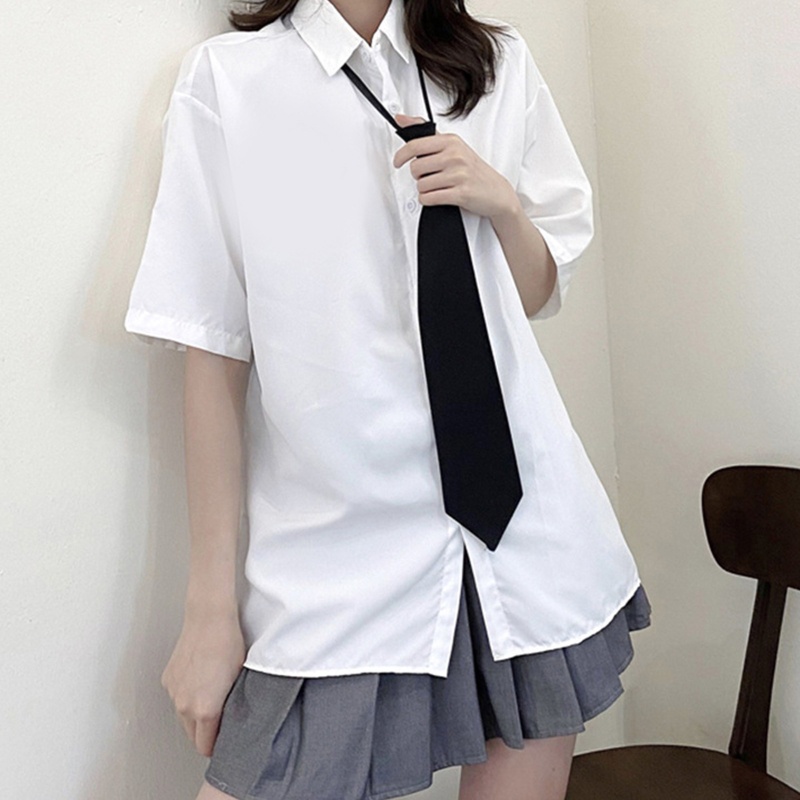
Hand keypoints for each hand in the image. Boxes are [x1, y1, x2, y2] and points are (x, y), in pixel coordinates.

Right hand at [160, 607, 245, 756]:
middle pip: (192, 735)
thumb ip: (233, 706)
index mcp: (204, 709)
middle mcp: (185, 705)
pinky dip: (187, 694)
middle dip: (205, 732)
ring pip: (183, 716)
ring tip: (211, 693)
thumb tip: (233, 719)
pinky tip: (200, 679)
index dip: (216, 746)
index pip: (205, 746)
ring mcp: (174, 692)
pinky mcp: (168, 679)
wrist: (209, 618)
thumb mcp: (240, 678)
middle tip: (221, 717)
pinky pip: (178, 697)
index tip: (223, 742)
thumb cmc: (228, 643)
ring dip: (195, 712)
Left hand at [391, 113, 520, 221]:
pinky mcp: (460, 193)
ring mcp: (458, 174)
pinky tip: (439, 196)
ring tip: (438, 187)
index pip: (415, 145)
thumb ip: (425, 132)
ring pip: (421, 185)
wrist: (497, 192)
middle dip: (418, 176)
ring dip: (425, 190)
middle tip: (429, 177)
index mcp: (451, 141)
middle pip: (415, 168)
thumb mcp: (452, 146)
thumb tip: (401, 119)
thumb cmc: (473, 170)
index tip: (397, 162)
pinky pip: (429, 198)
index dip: (401, 156)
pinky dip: (429, 200)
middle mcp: (455, 156)